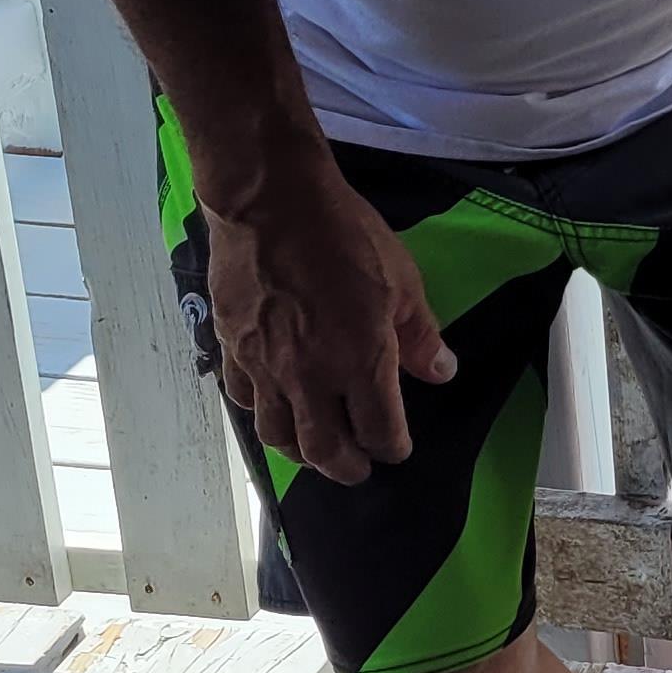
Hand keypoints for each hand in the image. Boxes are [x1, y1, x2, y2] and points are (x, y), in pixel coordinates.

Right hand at [202, 154, 456, 483]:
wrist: (270, 203)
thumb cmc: (345, 236)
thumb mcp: (403, 281)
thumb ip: (420, 336)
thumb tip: (439, 372)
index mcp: (360, 363)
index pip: (379, 431)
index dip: (392, 448)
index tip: (397, 449)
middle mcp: (309, 377)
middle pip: (324, 450)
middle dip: (346, 468)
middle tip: (358, 470)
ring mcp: (264, 366)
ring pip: (277, 435)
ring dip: (300, 451)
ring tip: (315, 450)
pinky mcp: (232, 348)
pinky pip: (244, 399)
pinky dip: (261, 415)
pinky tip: (272, 409)